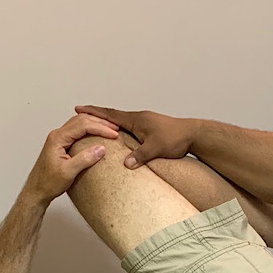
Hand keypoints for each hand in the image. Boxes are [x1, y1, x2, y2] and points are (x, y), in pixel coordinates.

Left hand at [22, 113, 119, 205]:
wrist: (36, 191)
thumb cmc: (48, 183)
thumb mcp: (68, 173)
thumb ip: (84, 159)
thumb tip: (101, 148)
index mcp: (57, 138)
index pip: (82, 125)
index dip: (100, 128)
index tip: (114, 134)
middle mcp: (57, 135)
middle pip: (81, 119)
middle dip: (100, 122)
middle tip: (115, 129)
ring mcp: (59, 139)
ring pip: (79, 123)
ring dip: (95, 124)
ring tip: (110, 129)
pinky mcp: (62, 145)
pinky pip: (78, 131)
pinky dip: (90, 130)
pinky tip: (98, 135)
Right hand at [75, 105, 195, 168]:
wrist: (194, 134)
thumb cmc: (176, 138)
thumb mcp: (156, 148)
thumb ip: (141, 155)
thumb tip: (126, 164)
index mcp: (136, 119)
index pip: (110, 114)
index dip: (93, 112)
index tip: (79, 108)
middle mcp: (138, 118)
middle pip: (112, 116)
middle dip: (96, 115)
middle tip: (81, 115)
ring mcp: (144, 123)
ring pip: (121, 122)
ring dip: (107, 123)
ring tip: (95, 126)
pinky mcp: (149, 129)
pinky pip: (129, 128)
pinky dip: (119, 130)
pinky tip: (117, 137)